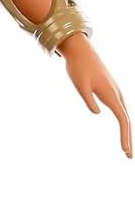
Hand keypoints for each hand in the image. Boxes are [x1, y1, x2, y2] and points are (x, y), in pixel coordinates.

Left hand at [57, 34, 131, 156]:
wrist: (79, 50)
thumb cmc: (77, 67)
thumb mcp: (80, 85)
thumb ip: (88, 100)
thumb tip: (97, 113)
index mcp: (111, 93)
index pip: (123, 119)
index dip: (125, 136)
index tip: (125, 151)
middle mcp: (116, 93)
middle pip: (126, 120)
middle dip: (128, 138)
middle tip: (129, 157)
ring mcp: (115, 91)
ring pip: (125, 115)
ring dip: (127, 131)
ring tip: (125, 148)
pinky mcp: (111, 90)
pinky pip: (121, 109)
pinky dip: (123, 121)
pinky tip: (123, 129)